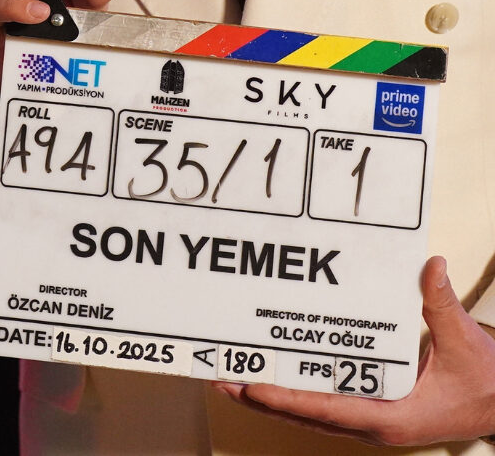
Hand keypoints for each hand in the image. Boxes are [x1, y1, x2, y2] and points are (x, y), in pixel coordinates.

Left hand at [213, 257, 494, 444]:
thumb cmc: (484, 382)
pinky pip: (321, 400)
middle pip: (304, 413)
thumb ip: (441, 304)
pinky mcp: (369, 407)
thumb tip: (429, 266)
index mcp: (390, 418)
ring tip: (229, 375)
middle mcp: (371, 423)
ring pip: (308, 410)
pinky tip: (268, 372)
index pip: (326, 410)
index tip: (250, 388)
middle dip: (261, 397)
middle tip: (220, 377)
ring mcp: (367, 418)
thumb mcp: (463, 343)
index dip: (285, 399)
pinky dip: (292, 389)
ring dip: (270, 395)